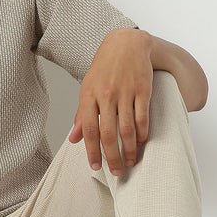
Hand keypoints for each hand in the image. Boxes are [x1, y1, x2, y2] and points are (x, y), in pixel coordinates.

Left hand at [68, 28, 152, 175]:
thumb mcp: (87, 89)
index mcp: (88, 95)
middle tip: (116, 172)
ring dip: (129, 149)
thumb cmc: (103, 69)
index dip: (92, 151)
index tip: (96, 167)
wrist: (125, 44)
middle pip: (108, 133)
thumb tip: (74, 139)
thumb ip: (82, 115)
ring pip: (127, 128)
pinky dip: (142, 133)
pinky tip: (140, 143)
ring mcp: (125, 92)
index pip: (89, 130)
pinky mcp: (143, 89)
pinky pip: (142, 117)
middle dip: (112, 156)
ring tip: (129, 162)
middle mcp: (106, 95)